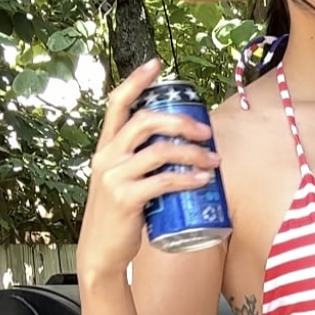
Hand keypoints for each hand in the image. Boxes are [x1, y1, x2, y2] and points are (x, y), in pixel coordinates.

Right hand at [75, 59, 220, 280]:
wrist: (101, 251)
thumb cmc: (119, 215)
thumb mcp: (123, 180)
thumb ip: (141, 162)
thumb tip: (181, 149)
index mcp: (105, 147)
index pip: (116, 104)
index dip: (135, 81)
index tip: (156, 63)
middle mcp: (106, 157)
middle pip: (145, 121)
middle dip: (180, 121)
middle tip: (206, 132)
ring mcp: (114, 177)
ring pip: (159, 151)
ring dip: (193, 153)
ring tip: (213, 160)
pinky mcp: (126, 199)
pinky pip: (163, 181)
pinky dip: (187, 179)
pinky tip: (203, 181)